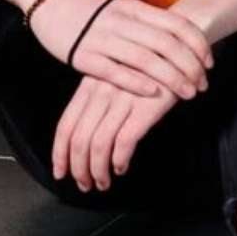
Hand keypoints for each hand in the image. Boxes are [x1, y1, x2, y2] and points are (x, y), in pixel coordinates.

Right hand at [28, 0, 212, 99]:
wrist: (50, 2)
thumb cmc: (92, 11)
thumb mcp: (124, 9)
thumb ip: (149, 22)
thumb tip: (183, 39)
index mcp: (135, 8)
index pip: (176, 25)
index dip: (197, 45)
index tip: (209, 63)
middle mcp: (122, 22)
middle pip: (166, 44)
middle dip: (190, 66)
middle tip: (203, 85)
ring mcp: (102, 38)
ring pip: (145, 59)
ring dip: (172, 78)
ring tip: (188, 93)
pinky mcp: (83, 56)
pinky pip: (114, 71)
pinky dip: (137, 82)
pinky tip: (154, 93)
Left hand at [52, 75, 178, 192]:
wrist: (176, 51)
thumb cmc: (144, 68)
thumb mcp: (114, 77)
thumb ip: (97, 99)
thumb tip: (84, 138)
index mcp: (89, 84)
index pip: (65, 125)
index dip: (60, 153)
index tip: (60, 171)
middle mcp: (101, 91)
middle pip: (79, 139)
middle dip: (78, 168)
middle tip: (84, 184)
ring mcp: (122, 98)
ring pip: (99, 144)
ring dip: (98, 171)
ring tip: (103, 183)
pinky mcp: (145, 106)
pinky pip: (124, 141)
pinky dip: (119, 160)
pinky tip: (121, 167)